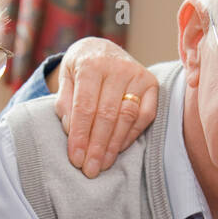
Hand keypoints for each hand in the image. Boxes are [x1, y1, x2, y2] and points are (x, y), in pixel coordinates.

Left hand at [54, 37, 157, 177]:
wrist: (100, 49)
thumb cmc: (80, 69)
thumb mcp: (65, 79)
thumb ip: (66, 104)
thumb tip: (72, 132)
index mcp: (91, 64)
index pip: (85, 106)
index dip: (81, 135)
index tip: (76, 159)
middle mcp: (117, 67)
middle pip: (107, 115)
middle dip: (97, 146)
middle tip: (90, 169)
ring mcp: (137, 75)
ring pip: (127, 117)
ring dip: (114, 145)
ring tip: (103, 165)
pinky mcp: (152, 84)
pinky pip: (144, 116)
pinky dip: (131, 135)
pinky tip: (118, 149)